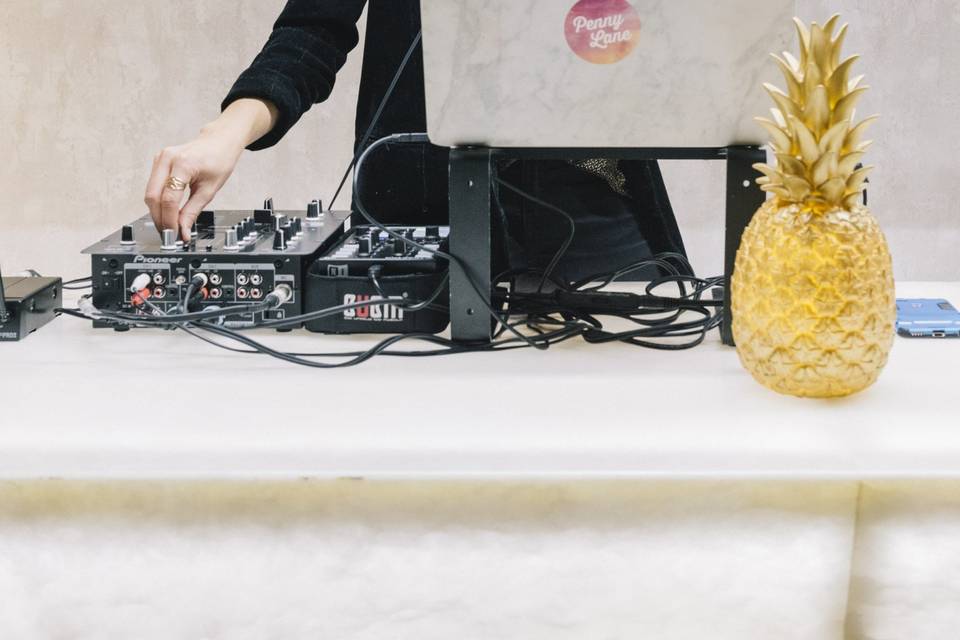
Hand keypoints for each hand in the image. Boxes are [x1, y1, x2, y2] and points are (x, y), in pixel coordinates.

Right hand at [144, 99, 278, 239]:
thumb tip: (183, 231)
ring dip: (157, 212)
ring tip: (169, 226)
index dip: (170, 220)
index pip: (169, 199)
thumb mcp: (210, 189)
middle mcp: (167, 158)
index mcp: (183, 164)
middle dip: (159, 218)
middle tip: (169, 235)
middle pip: (153, 196)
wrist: (219, 141)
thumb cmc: (219, 160)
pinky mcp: (158, 161)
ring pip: (149, 193)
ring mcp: (160, 158)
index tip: (175, 235)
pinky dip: (158, 202)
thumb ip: (193, 211)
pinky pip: (152, 186)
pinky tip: (166, 212)